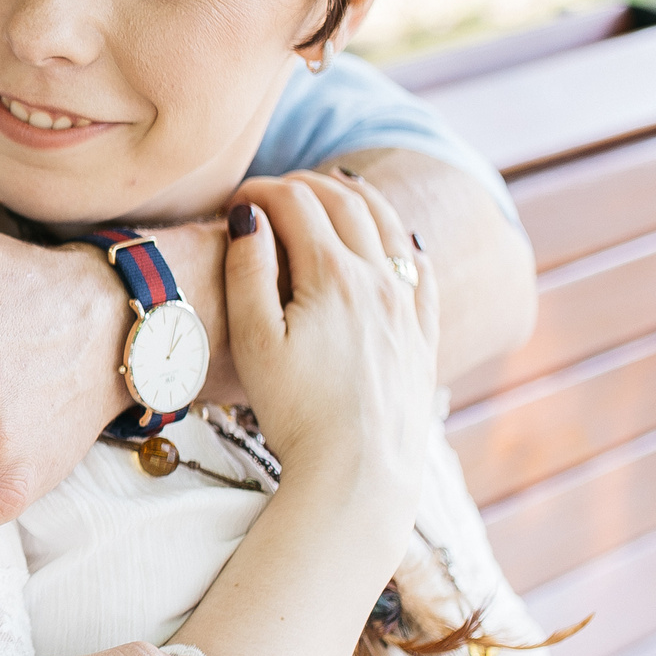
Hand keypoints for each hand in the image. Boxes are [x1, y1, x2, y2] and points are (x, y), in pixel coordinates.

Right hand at [224, 169, 438, 518]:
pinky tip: (395, 238)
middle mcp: (378, 279)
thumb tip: (248, 217)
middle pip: (344, 202)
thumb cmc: (297, 412)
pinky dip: (402, 237)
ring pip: (388, 223)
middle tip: (272, 190)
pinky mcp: (423, 334)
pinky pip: (421, 267)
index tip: (232, 199)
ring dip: (355, 196)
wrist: (361, 471)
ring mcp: (407, 305)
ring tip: (331, 189)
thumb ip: (248, 272)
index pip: (295, 203)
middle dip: (304, 184)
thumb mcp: (255, 342)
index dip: (259, 190)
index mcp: (332, 276)